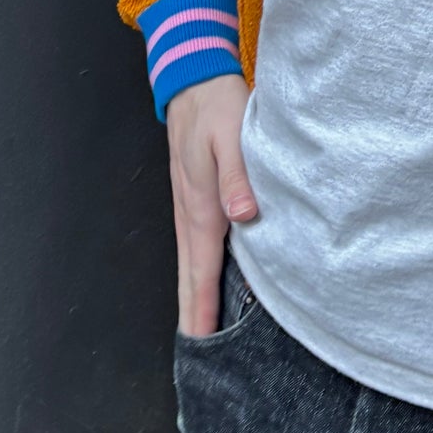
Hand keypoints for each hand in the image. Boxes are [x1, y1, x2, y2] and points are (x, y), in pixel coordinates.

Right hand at [167, 74, 255, 335]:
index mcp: (200, 206)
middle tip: (196, 353)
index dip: (202, 307)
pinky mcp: (194, 197)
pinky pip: (195, 246)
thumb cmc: (215, 106)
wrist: (193, 79)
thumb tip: (244, 216)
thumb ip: (237, 176)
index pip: (201, 269)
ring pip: (190, 263)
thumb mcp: (230, 136)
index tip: (200, 341)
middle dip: (191, 313)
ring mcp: (188, 206)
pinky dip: (197, 272)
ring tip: (199, 330)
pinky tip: (206, 282)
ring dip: (192, 296)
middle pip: (189, 275)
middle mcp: (190, 213)